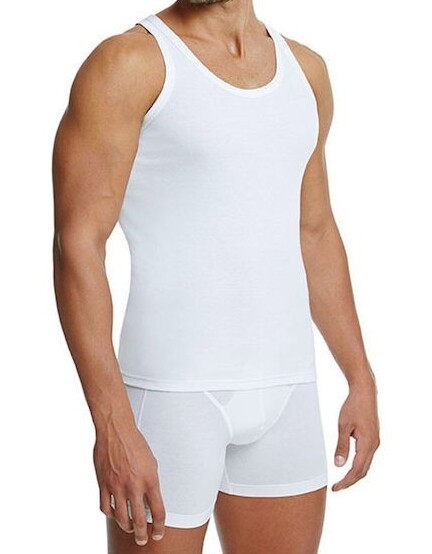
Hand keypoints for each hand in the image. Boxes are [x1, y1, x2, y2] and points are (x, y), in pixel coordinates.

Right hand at [93, 425, 165, 545]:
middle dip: (142, 535)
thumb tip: (149, 498)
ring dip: (126, 527)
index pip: (158, 511)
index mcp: (150, 479)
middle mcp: (134, 486)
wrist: (116, 430)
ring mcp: (117, 486)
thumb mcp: (152, 462)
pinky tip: (114, 514)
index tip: (158, 534)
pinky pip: (105, 507)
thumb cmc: (135, 443)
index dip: (159, 527)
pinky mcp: (103, 484)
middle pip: (139, 520)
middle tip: (143, 540)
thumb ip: (151, 482)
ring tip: (129, 529)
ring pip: (121, 518)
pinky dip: (110, 514)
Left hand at [332, 378, 379, 490]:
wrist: (364, 392)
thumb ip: (342, 446)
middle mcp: (374, 445)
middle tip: (336, 487)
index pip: (357, 470)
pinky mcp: (373, 438)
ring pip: (366, 464)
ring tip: (341, 480)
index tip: (335, 488)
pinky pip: (366, 457)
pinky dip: (358, 465)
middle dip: (350, 481)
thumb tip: (339, 465)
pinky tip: (349, 465)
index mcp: (367, 444)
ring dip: (354, 474)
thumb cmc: (353, 406)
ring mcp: (375, 442)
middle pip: (363, 470)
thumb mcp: (343, 426)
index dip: (346, 481)